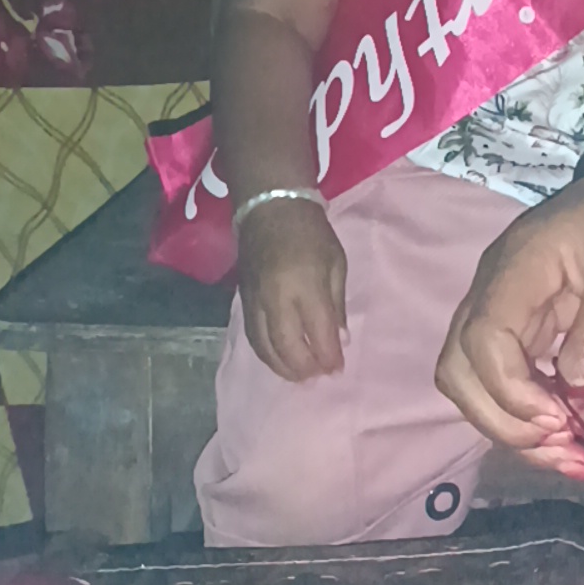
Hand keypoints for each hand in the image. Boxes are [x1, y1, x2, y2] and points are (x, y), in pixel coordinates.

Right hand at [237, 199, 346, 380]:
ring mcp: (255, 301)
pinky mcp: (242, 301)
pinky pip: (252, 337)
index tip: (338, 370)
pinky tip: (278, 361)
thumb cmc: (311, 232)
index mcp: (305, 285)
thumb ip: (337, 305)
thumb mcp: (336, 263)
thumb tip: (341, 341)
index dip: (329, 357)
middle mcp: (276, 299)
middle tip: (319, 378)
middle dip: (305, 368)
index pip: (318, 333)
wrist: (268, 207)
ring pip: (265, 347)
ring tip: (301, 377)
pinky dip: (266, 354)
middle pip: (287, 347)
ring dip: (283, 368)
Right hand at [435, 152, 583, 478]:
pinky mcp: (520, 326)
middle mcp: (493, 289)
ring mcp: (502, 308)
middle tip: (569, 453)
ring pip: (473, 382)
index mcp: (516, 266)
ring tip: (572, 457)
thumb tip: (580, 400)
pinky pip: (502, 378)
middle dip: (504, 423)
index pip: (482, 340)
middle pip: (459, 370)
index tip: (563, 420)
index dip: (512, 392)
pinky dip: (527, 414)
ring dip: (512, 428)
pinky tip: (567, 436)